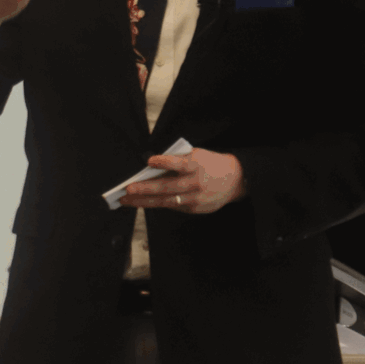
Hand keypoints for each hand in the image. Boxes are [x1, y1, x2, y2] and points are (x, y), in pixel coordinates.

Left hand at [123, 149, 247, 214]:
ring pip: (167, 201)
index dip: (165, 162)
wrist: (236, 180)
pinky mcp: (196, 208)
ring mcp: (196, 198)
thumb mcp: (198, 155)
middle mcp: (197, 183)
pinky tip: (144, 202)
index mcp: (198, 166)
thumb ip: (178, 159)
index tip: (149, 161)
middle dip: (146, 189)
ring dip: (145, 201)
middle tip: (128, 190)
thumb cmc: (211, 164)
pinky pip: (173, 206)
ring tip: (128, 200)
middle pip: (169, 187)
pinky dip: (158, 203)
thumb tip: (152, 165)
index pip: (180, 164)